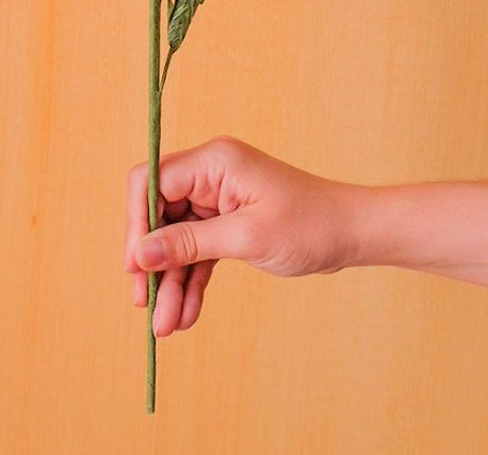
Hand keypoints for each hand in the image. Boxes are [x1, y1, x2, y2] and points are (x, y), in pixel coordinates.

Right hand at [124, 135, 364, 336]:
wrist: (352, 233)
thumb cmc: (308, 225)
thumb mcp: (245, 237)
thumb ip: (189, 244)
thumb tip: (140, 254)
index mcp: (213, 162)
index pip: (152, 181)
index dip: (136, 223)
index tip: (134, 266)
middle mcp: (211, 175)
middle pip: (160, 215)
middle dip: (152, 262)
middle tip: (144, 305)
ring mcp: (219, 199)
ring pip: (178, 239)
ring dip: (171, 281)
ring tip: (166, 325)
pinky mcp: (229, 222)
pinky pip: (199, 251)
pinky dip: (191, 281)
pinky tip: (185, 314)